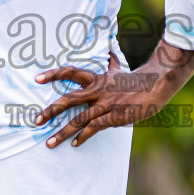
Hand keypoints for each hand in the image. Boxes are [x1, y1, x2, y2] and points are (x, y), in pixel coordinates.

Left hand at [33, 58, 171, 147]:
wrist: (157, 85)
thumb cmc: (137, 78)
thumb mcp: (120, 69)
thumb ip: (110, 62)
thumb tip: (108, 50)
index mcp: (96, 78)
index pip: (70, 72)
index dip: (53, 74)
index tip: (36, 79)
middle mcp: (97, 90)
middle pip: (68, 100)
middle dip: (50, 111)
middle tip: (35, 121)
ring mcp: (105, 105)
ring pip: (79, 120)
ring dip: (62, 133)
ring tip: (49, 143)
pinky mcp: (114, 117)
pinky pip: (94, 129)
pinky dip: (83, 137)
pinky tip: (75, 144)